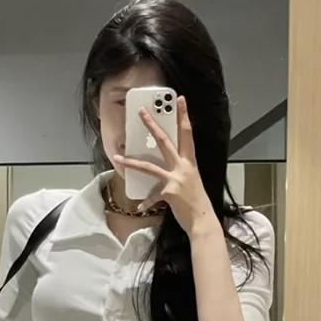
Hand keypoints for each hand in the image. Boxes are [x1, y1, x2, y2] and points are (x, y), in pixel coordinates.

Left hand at [112, 96, 217, 236]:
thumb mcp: (192, 181)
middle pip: (164, 141)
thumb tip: (169, 167)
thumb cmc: (197, 202)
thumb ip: (181, 171)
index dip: (183, 115)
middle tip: (141, 112)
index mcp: (190, 162)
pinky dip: (146, 203)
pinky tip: (140, 208)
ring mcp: (175, 179)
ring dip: (131, 162)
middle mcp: (183, 167)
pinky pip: (152, 196)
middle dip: (152, 126)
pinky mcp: (169, 193)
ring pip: (149, 167)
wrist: (202, 221)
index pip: (187, 133)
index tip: (179, 100)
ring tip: (118, 157)